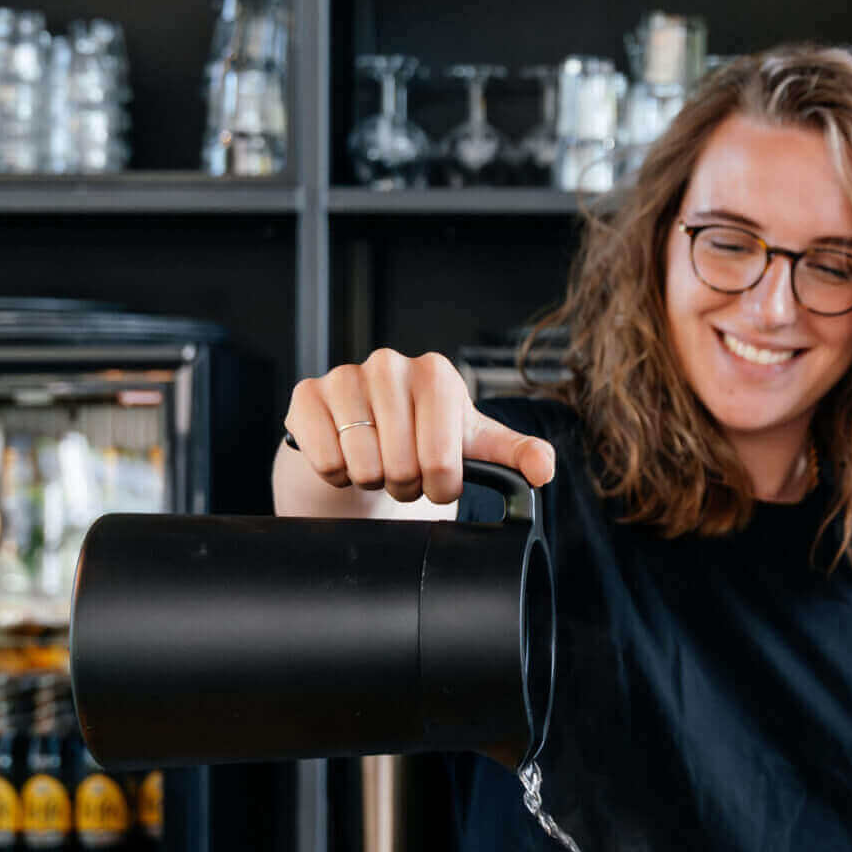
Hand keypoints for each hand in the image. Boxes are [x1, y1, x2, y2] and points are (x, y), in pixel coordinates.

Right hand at [284, 351, 555, 505]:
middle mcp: (389, 364)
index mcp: (437, 373)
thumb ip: (516, 454)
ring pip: (361, 465)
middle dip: (404, 487)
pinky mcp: (306, 395)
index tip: (438, 479)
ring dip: (370, 481)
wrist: (367, 435)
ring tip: (377, 464)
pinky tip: (346, 456)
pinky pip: (325, 458)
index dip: (441, 486)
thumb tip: (545, 470)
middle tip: (404, 474)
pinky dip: (335, 474)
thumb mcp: (475, 445)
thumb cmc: (425, 438)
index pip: (443, 461)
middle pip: (400, 467)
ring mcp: (344, 376)